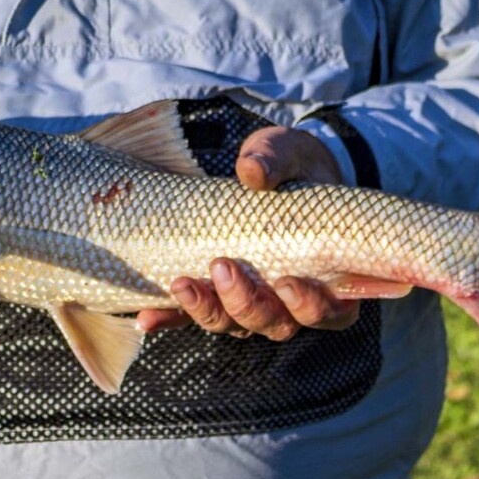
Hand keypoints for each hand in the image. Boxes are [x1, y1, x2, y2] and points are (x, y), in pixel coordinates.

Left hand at [136, 126, 359, 337]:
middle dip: (247, 303)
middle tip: (222, 268)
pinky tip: (146, 320)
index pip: (331, 312)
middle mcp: (289, 300)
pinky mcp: (211, 294)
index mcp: (328, 275)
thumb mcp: (287, 154)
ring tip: (182, 283)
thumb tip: (252, 171)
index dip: (311, 307)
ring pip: (234, 325)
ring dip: (207, 310)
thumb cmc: (289, 165)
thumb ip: (276, 161)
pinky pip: (190, 318)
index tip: (288, 282)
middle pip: (275, 323)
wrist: (259, 169)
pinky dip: (168, 321)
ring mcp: (248, 301)